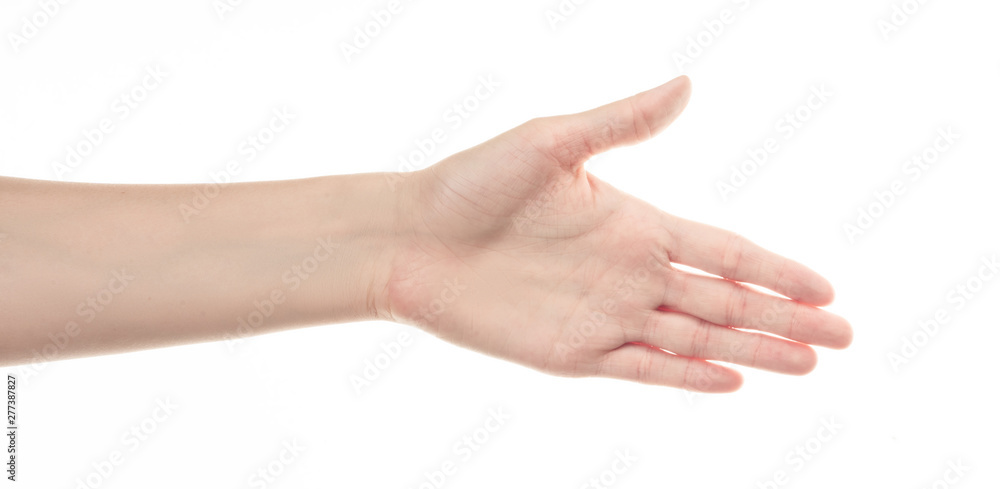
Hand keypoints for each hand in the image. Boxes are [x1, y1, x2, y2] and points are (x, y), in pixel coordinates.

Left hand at [384, 76, 851, 391]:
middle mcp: (629, 272)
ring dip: (752, 352)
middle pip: (724, 301)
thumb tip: (687, 84)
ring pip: (695, 339)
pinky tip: (730, 382)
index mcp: (633, 222)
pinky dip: (685, 376)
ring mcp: (604, 314)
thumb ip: (622, 123)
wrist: (410, 237)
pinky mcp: (572, 352)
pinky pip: (641, 367)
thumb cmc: (473, 182)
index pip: (723, 250)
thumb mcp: (550, 142)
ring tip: (807, 363)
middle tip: (843, 338)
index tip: (825, 288)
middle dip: (784, 319)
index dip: (774, 270)